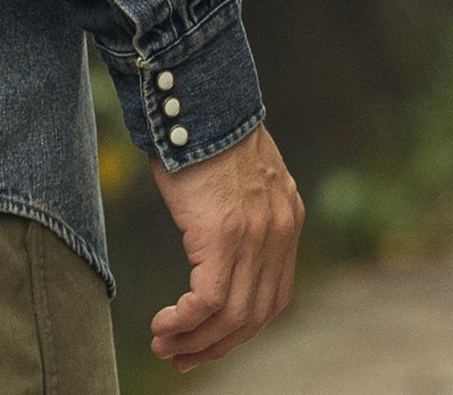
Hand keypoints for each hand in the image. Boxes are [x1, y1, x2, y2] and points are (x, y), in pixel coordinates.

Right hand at [149, 124, 303, 372]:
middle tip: (183, 358)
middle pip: (255, 315)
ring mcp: (254, 238)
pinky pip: (209, 301)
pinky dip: (187, 321)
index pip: (272, 297)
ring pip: (232, 316)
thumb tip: (220, 220)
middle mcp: (280, 234)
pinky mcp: (223, 237)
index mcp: (287, 219)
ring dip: (196, 340)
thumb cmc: (202, 124)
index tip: (210, 340)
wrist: (197, 94)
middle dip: (218, 345)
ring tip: (165, 346)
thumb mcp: (238, 169)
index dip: (241, 327)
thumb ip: (242, 203)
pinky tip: (164, 325)